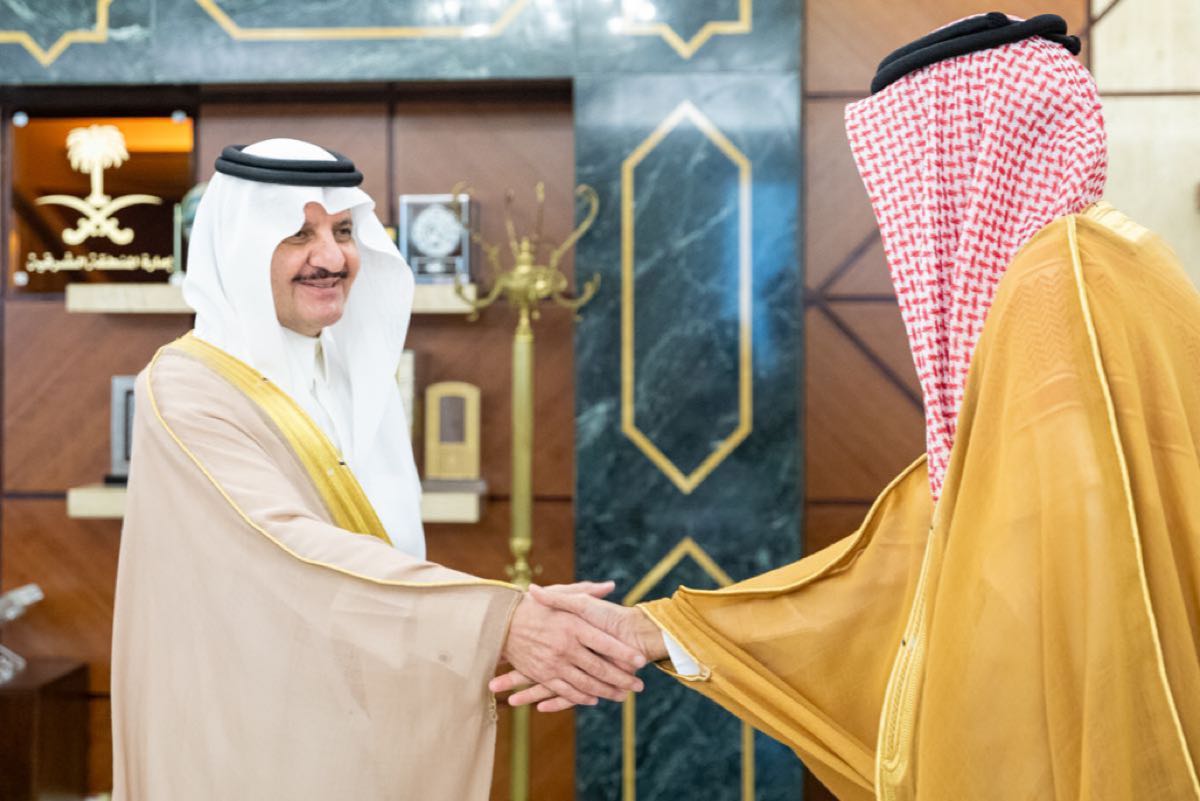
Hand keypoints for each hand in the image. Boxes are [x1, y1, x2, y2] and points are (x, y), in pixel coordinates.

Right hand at [499, 581, 646, 707]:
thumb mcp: (561, 593)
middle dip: (622, 678)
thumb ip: (587, 591)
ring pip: (586, 683)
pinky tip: (594, 698)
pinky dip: (581, 696)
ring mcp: (553, 663)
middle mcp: (565, 646)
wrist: (500, 622)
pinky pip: (565, 690)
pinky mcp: (542, 674)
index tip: (640, 660)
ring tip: (623, 695)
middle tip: (638, 685)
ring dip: (606, 692)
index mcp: (572, 625)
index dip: (625, 653)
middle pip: (599, 668)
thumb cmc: (534, 605)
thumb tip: (611, 586)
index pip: (605, 643)